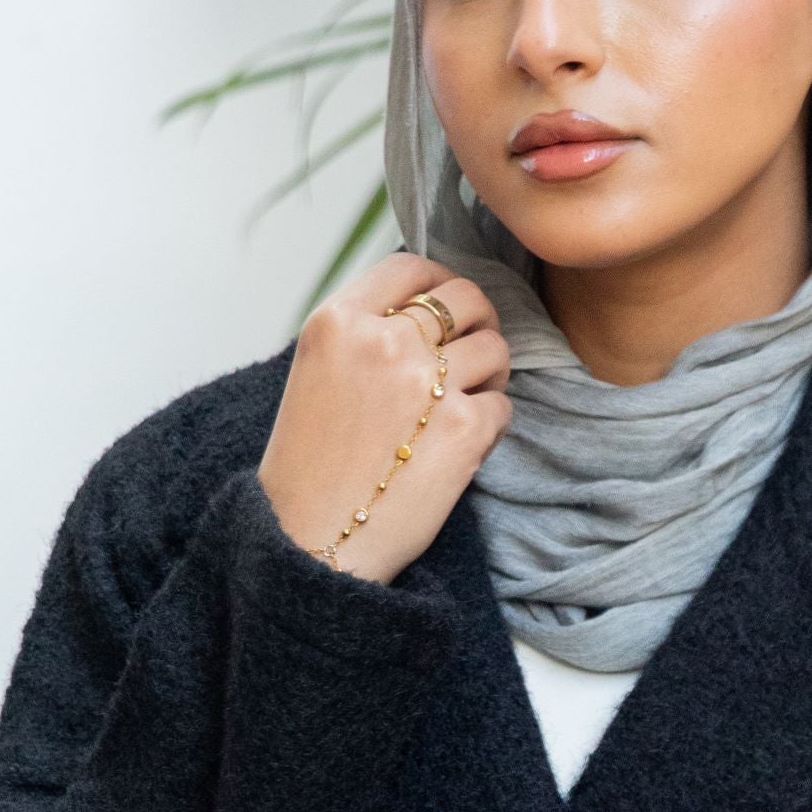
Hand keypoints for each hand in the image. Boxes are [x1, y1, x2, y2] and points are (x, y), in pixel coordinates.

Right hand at [257, 253, 510, 581]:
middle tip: (474, 350)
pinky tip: (463, 445)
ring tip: (469, 401)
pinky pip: (503, 405)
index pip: (410, 267)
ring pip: (494, 348)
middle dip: (480, 320)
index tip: (448, 307)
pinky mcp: (464, 429)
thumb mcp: (316, 374)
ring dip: (491, 372)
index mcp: (337, 323)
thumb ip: (362, 334)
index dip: (440, 281)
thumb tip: (423, 308)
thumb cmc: (309, 467)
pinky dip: (492, 424)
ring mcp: (427, 383)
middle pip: (465, 297)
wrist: (309, 543)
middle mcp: (383, 341)